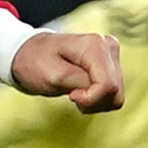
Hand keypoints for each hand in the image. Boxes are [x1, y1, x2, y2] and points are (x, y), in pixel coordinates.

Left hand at [9, 29, 123, 111]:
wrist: (30, 53)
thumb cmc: (36, 61)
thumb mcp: (52, 75)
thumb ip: (80, 83)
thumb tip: (104, 89)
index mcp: (95, 44)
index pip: (108, 85)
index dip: (90, 99)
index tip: (71, 95)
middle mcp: (108, 46)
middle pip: (115, 91)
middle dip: (93, 101)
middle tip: (71, 95)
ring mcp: (111, 54)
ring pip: (116, 95)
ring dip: (95, 102)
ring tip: (75, 92)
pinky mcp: (112, 64)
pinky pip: (114, 94)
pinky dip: (97, 99)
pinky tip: (82, 91)